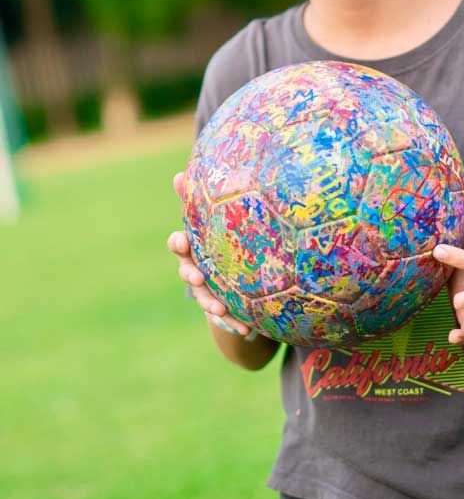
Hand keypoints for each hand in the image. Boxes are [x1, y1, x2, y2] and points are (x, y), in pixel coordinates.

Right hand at [167, 171, 250, 336]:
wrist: (236, 272)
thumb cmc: (226, 236)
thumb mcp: (222, 215)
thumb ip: (208, 197)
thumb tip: (186, 170)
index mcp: (194, 246)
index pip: (179, 242)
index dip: (179, 243)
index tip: (183, 241)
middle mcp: (195, 269)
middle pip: (187, 272)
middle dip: (189, 274)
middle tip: (195, 276)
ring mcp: (207, 290)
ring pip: (204, 298)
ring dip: (210, 302)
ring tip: (221, 307)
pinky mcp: (222, 308)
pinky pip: (228, 317)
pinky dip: (235, 322)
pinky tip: (249, 328)